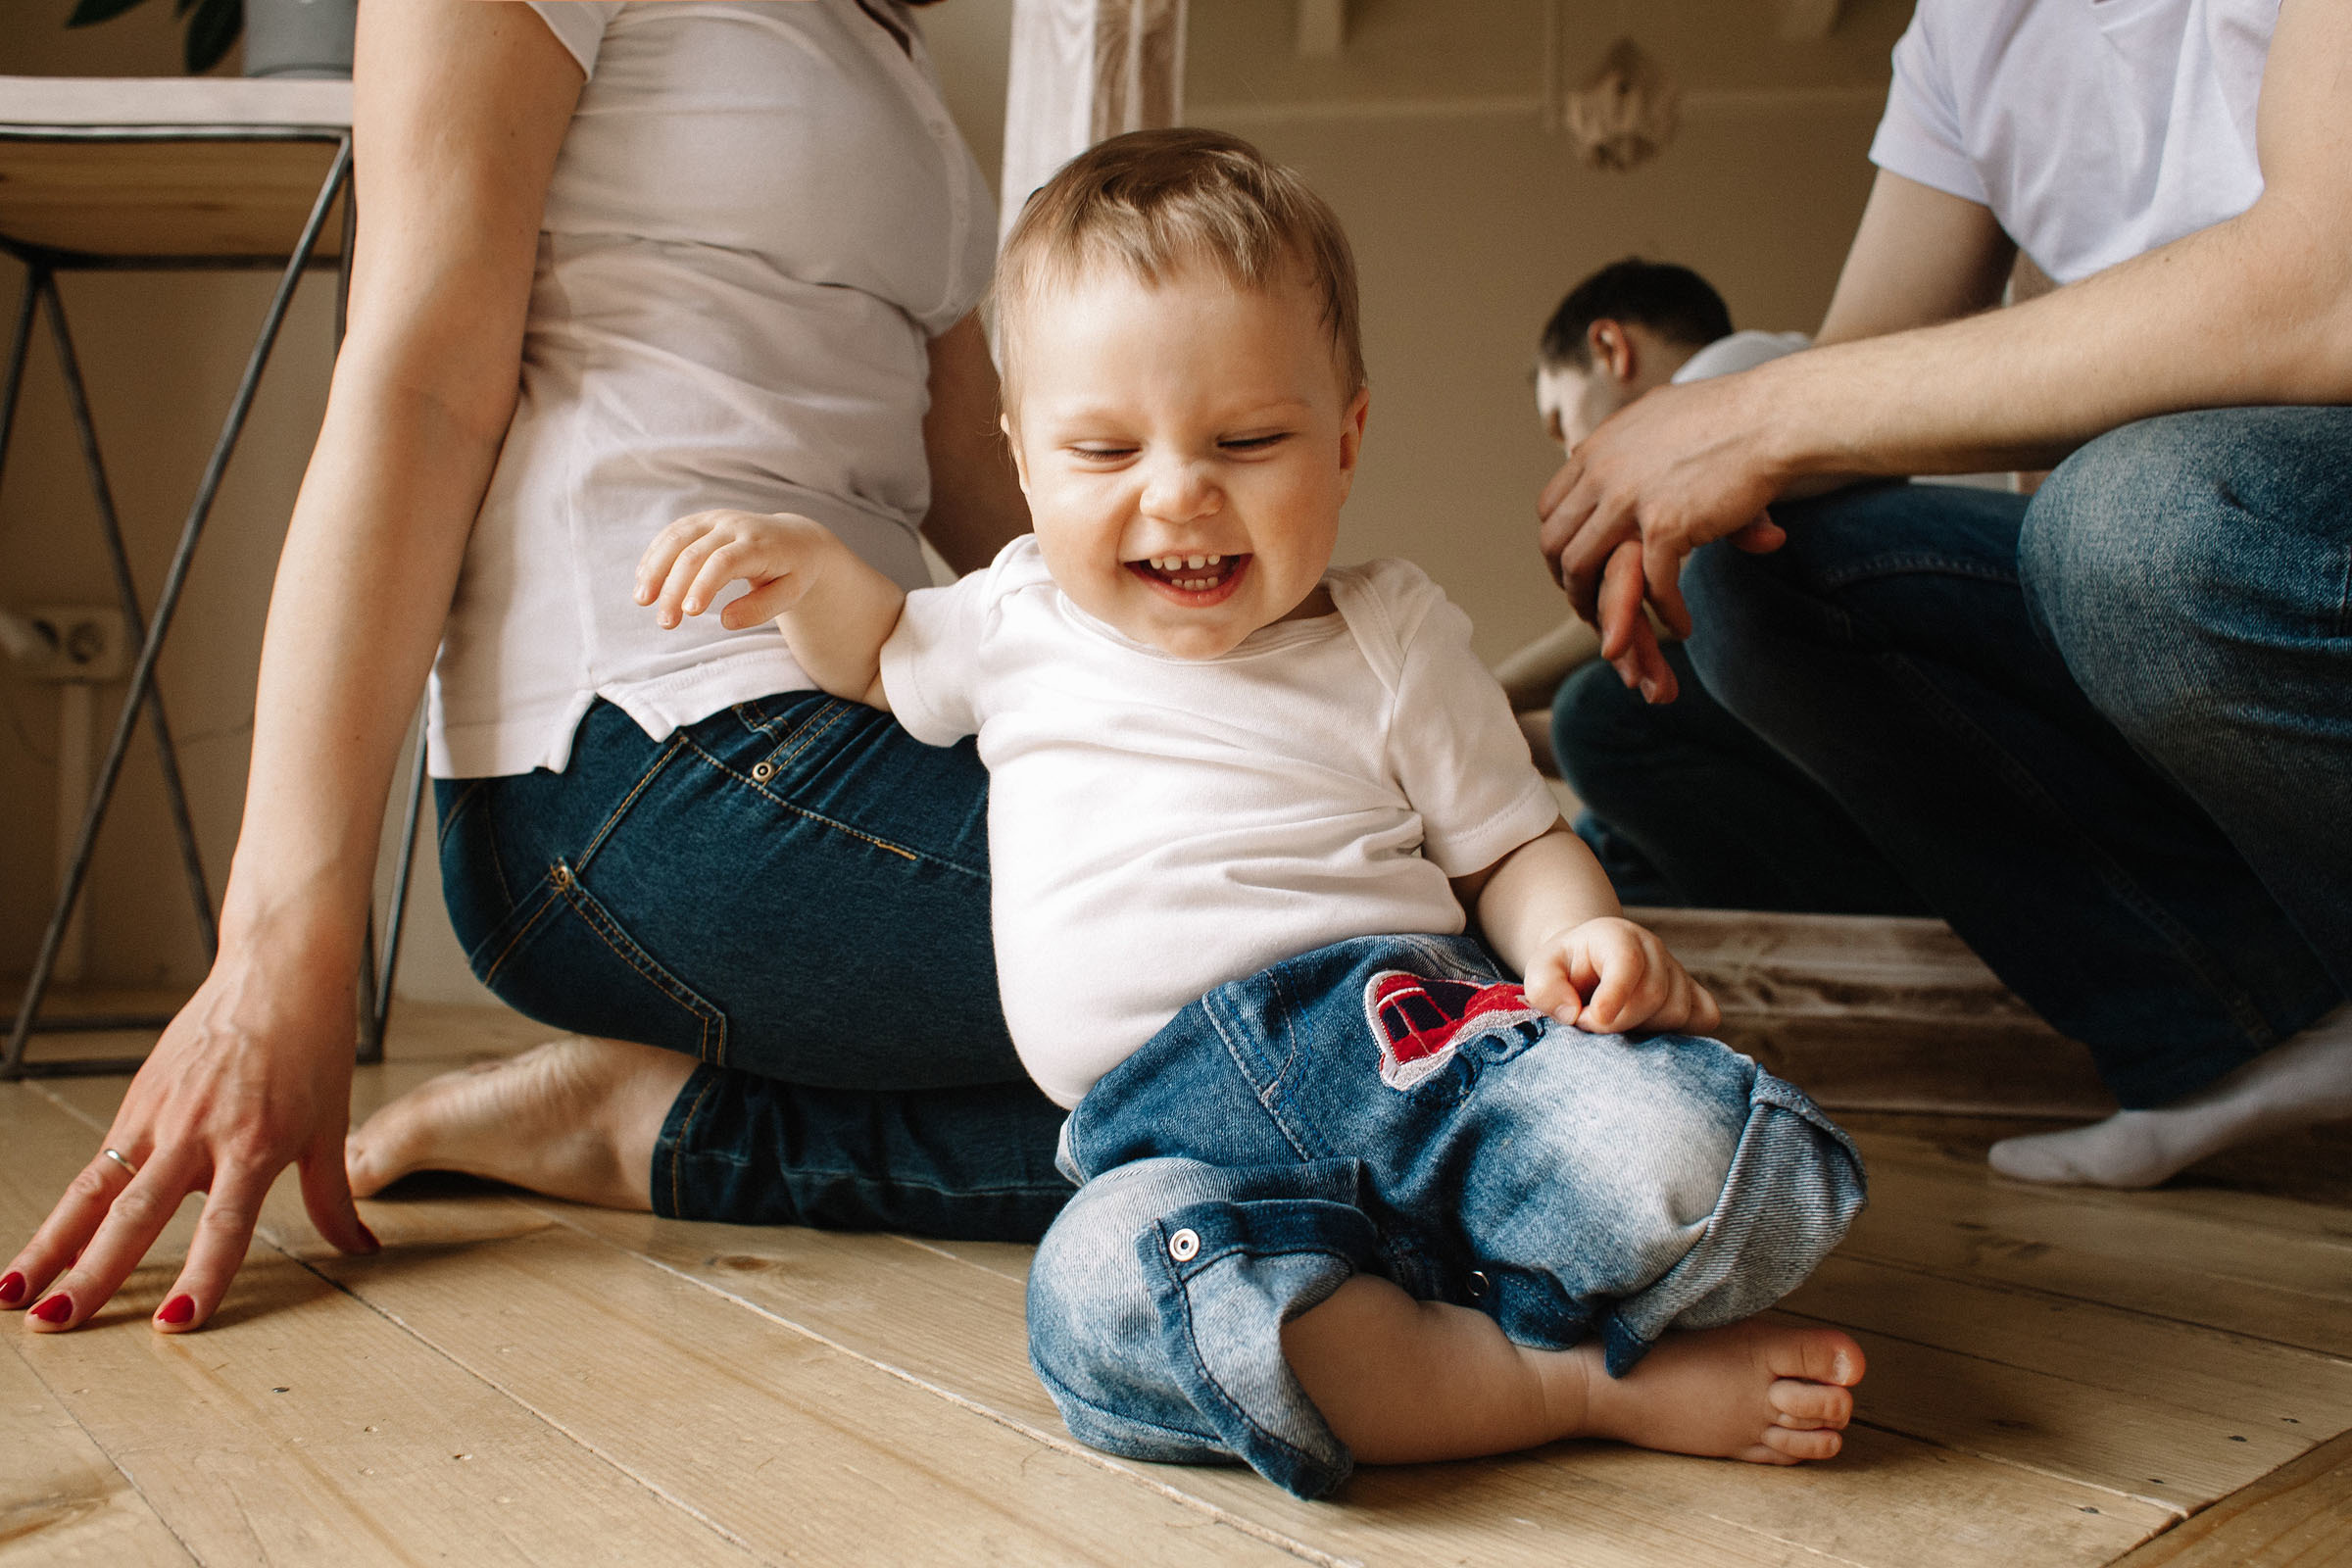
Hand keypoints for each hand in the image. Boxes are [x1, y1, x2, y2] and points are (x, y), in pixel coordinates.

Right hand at [4, 943, 376, 1333]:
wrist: (279, 971)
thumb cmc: (313, 1045)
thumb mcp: (331, 1125)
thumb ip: (334, 1198)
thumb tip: (362, 1251)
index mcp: (256, 1142)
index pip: (226, 1224)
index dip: (203, 1275)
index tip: (175, 1320)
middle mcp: (199, 1131)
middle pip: (138, 1214)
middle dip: (94, 1274)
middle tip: (55, 1322)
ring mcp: (160, 1115)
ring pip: (96, 1192)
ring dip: (52, 1246)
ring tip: (12, 1294)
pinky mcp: (138, 1101)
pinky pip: (98, 1164)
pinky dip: (69, 1209)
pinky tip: (43, 1247)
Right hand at [635, 510, 835, 630]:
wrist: (796, 538)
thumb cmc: (793, 572)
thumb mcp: (791, 594)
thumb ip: (761, 608)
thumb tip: (725, 621)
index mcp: (758, 544)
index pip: (724, 562)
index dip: (703, 585)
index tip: (689, 613)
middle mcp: (734, 526)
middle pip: (694, 553)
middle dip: (674, 588)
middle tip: (664, 622)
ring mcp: (716, 519)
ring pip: (676, 538)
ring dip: (655, 568)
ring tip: (642, 600)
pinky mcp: (702, 520)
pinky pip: (673, 533)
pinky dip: (655, 555)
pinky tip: (643, 579)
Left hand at [1522, 916, 1721, 1036]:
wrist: (1588, 964)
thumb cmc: (1564, 970)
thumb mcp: (1540, 971)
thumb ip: (1545, 988)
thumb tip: (1573, 1013)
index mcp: (1616, 935)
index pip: (1627, 963)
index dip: (1613, 996)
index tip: (1592, 1020)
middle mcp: (1653, 949)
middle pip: (1654, 995)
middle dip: (1618, 1022)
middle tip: (1589, 1023)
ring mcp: (1677, 971)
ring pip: (1677, 1012)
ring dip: (1643, 1031)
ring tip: (1615, 1024)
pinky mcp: (1692, 993)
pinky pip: (1704, 1018)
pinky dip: (1681, 1034)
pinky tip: (1649, 1032)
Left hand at [1536, 376, 1788, 686]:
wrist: (1774, 415)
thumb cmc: (1734, 415)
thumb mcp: (1659, 415)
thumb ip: (1625, 441)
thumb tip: (1600, 447)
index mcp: (1599, 447)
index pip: (1550, 506)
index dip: (1559, 544)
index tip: (1576, 568)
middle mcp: (1603, 471)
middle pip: (1554, 542)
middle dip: (1567, 582)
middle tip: (1590, 609)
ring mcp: (1629, 499)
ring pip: (1583, 568)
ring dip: (1599, 605)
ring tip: (1622, 631)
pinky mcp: (1665, 525)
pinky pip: (1650, 585)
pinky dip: (1665, 613)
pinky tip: (1682, 625)